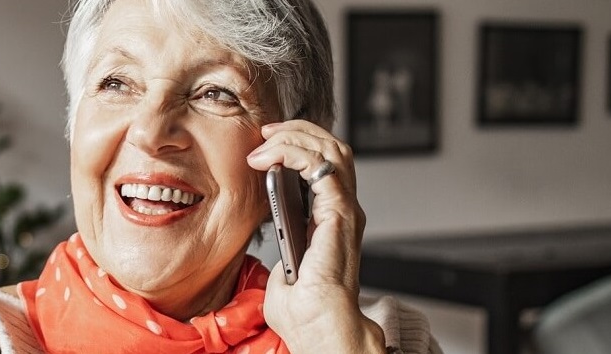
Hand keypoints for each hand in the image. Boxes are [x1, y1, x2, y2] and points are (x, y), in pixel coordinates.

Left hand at [246, 120, 384, 353]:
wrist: (318, 328)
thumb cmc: (304, 312)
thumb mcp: (282, 272)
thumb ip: (281, 251)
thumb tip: (272, 248)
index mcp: (331, 219)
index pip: (324, 164)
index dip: (297, 145)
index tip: (265, 143)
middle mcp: (343, 210)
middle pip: (331, 148)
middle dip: (297, 131)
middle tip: (265, 132)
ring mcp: (345, 211)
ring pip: (332, 150)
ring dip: (295, 137)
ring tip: (265, 141)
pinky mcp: (340, 215)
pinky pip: (323, 168)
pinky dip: (295, 153)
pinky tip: (270, 157)